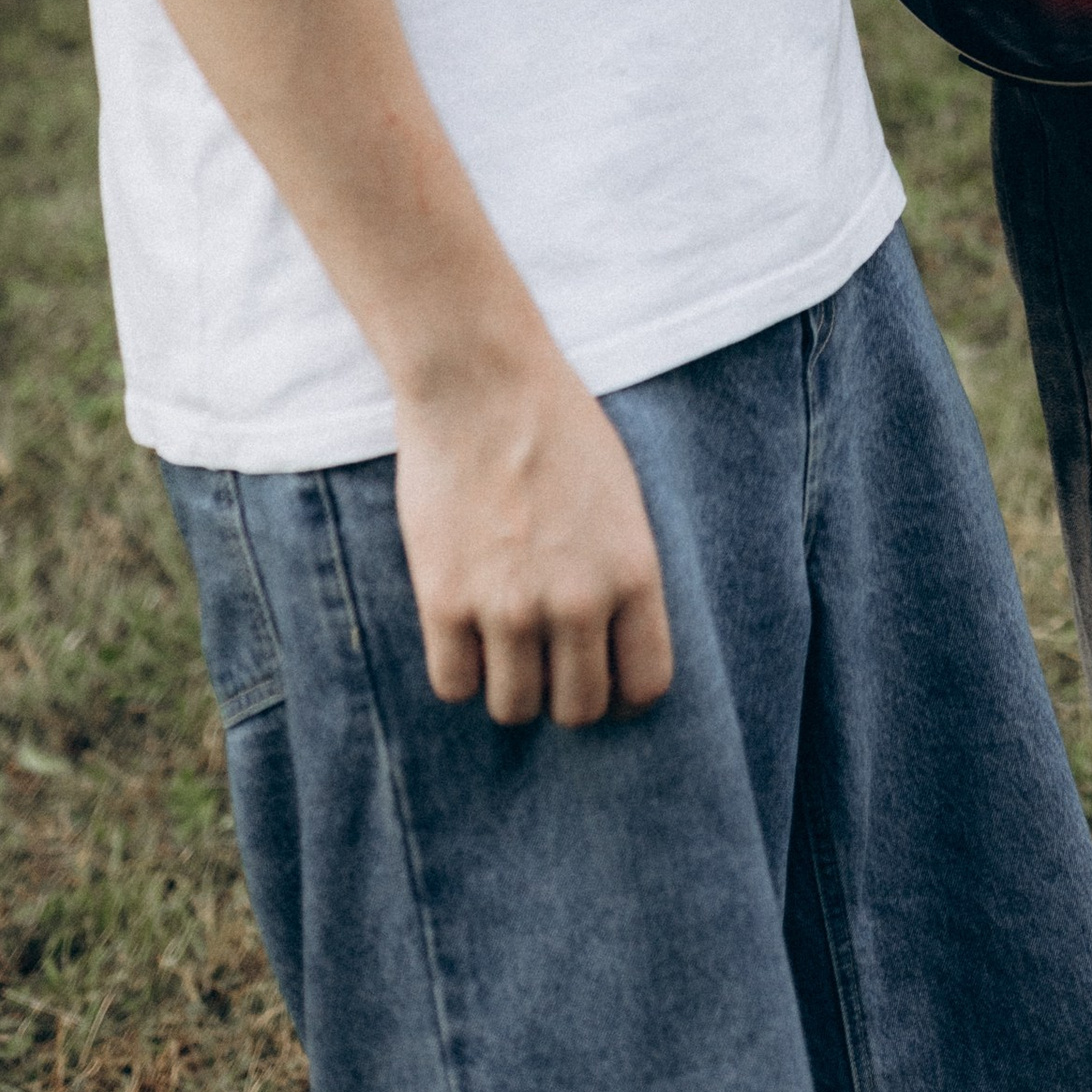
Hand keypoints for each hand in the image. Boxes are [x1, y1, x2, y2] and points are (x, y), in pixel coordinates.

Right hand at [394, 345, 674, 727]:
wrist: (482, 381)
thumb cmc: (556, 427)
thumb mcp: (620, 498)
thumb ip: (619, 572)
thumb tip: (609, 643)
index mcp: (633, 572)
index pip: (646, 685)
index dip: (622, 692)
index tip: (601, 675)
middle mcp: (578, 600)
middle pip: (578, 709)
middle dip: (563, 693)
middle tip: (545, 659)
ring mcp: (510, 607)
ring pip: (514, 708)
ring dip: (508, 685)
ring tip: (501, 640)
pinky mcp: (446, 603)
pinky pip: (454, 686)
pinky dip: (459, 670)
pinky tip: (461, 629)